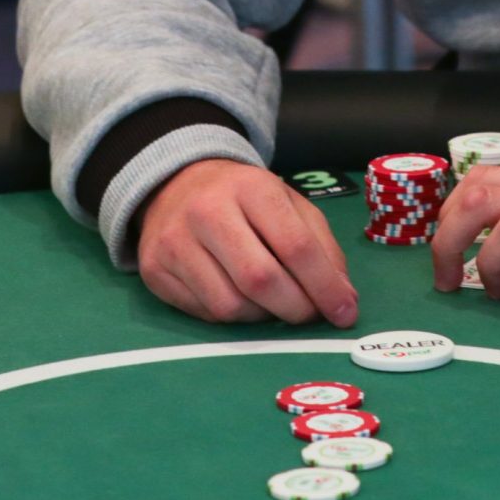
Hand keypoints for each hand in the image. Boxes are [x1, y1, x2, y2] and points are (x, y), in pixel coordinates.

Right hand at [137, 159, 357, 326]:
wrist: (176, 183)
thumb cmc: (244, 200)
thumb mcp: (288, 204)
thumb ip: (322, 248)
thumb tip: (343, 300)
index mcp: (251, 187)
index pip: (295, 246)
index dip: (325, 287)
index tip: (344, 314)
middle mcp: (208, 211)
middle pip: (260, 280)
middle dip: (295, 309)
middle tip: (309, 316)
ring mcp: (175, 241)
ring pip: (230, 306)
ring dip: (262, 316)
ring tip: (271, 301)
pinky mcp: (154, 269)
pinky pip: (204, 314)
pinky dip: (232, 316)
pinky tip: (239, 296)